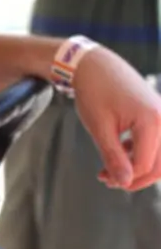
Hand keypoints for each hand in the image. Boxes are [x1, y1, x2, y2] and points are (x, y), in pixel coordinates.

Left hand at [70, 47, 160, 190]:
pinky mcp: (157, 114)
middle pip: (160, 164)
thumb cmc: (95, 93)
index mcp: (152, 121)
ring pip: (160, 155)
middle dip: (135, 177)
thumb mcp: (100, 128)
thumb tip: (124, 182)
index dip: (125, 178)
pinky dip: (139, 152)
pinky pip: (155, 142)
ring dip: (137, 166)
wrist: (95, 66)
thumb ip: (113, 156)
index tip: (103, 178)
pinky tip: (118, 152)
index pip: (146, 164)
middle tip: (108, 180)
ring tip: (108, 169)